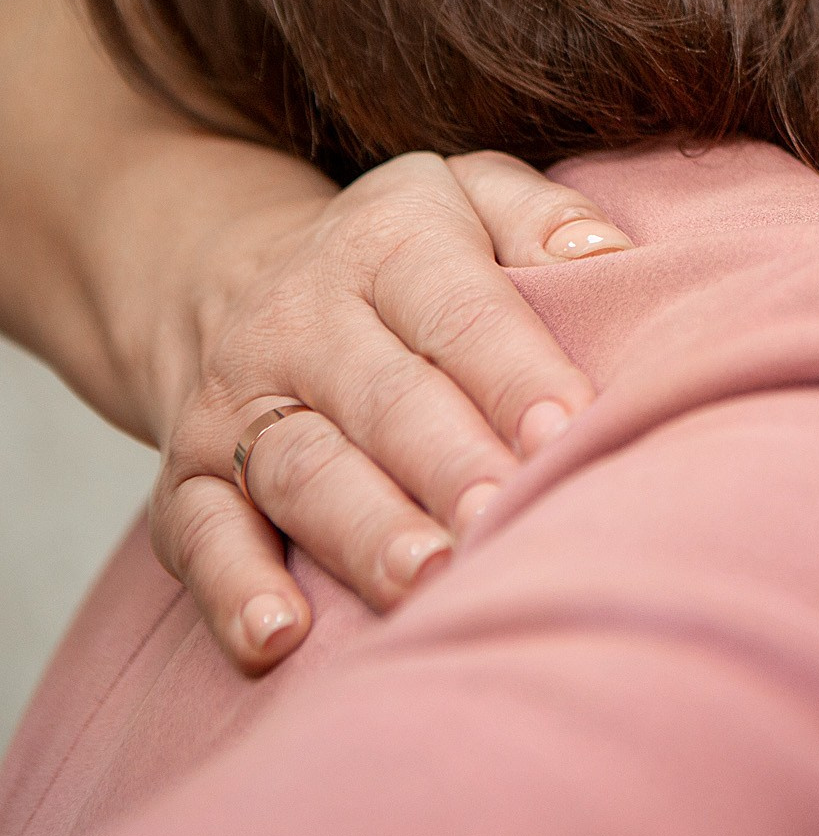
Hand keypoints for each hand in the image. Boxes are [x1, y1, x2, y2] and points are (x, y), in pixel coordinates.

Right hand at [154, 151, 628, 672]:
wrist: (229, 277)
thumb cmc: (408, 256)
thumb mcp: (473, 196)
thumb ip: (544, 217)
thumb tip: (613, 256)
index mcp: (387, 246)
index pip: (460, 312)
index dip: (515, 374)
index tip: (569, 431)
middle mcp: (301, 322)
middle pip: (384, 399)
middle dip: (448, 464)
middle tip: (503, 517)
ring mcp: (236, 405)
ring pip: (303, 472)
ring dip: (365, 531)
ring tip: (427, 580)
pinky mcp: (187, 480)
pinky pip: (202, 536)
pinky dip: (234, 590)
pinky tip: (280, 640)